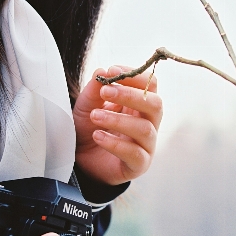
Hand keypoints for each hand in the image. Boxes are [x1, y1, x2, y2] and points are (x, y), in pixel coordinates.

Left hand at [73, 65, 162, 185]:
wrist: (80, 160)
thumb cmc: (88, 130)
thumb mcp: (86, 107)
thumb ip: (94, 90)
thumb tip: (102, 71)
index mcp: (139, 105)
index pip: (150, 84)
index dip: (134, 76)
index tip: (112, 71)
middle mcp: (148, 122)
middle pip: (155, 104)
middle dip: (130, 95)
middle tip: (105, 92)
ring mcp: (146, 144)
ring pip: (144, 128)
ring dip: (118, 120)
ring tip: (95, 116)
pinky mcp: (139, 164)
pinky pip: (135, 153)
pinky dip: (115, 143)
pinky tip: (98, 136)